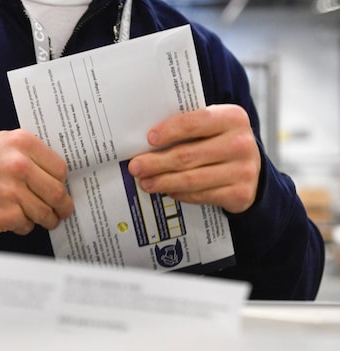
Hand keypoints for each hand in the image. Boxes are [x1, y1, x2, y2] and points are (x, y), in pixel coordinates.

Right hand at [0, 129, 73, 234]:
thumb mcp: (5, 141)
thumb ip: (32, 152)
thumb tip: (59, 174)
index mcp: (22, 143)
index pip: (60, 169)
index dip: (61, 182)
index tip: (60, 188)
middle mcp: (19, 166)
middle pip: (57, 193)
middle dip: (63, 206)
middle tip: (62, 210)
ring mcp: (12, 192)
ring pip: (45, 213)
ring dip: (48, 219)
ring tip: (45, 219)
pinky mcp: (5, 215)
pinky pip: (27, 225)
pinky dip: (25, 225)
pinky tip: (15, 217)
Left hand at [128, 104, 260, 213]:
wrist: (252, 167)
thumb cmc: (220, 142)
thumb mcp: (212, 127)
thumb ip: (187, 128)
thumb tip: (146, 143)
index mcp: (232, 118)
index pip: (194, 123)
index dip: (169, 131)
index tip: (149, 139)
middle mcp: (241, 143)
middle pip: (188, 155)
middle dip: (156, 162)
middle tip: (135, 167)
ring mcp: (243, 170)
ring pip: (192, 179)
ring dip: (163, 182)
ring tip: (145, 183)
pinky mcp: (240, 193)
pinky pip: (201, 195)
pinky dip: (180, 193)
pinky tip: (167, 190)